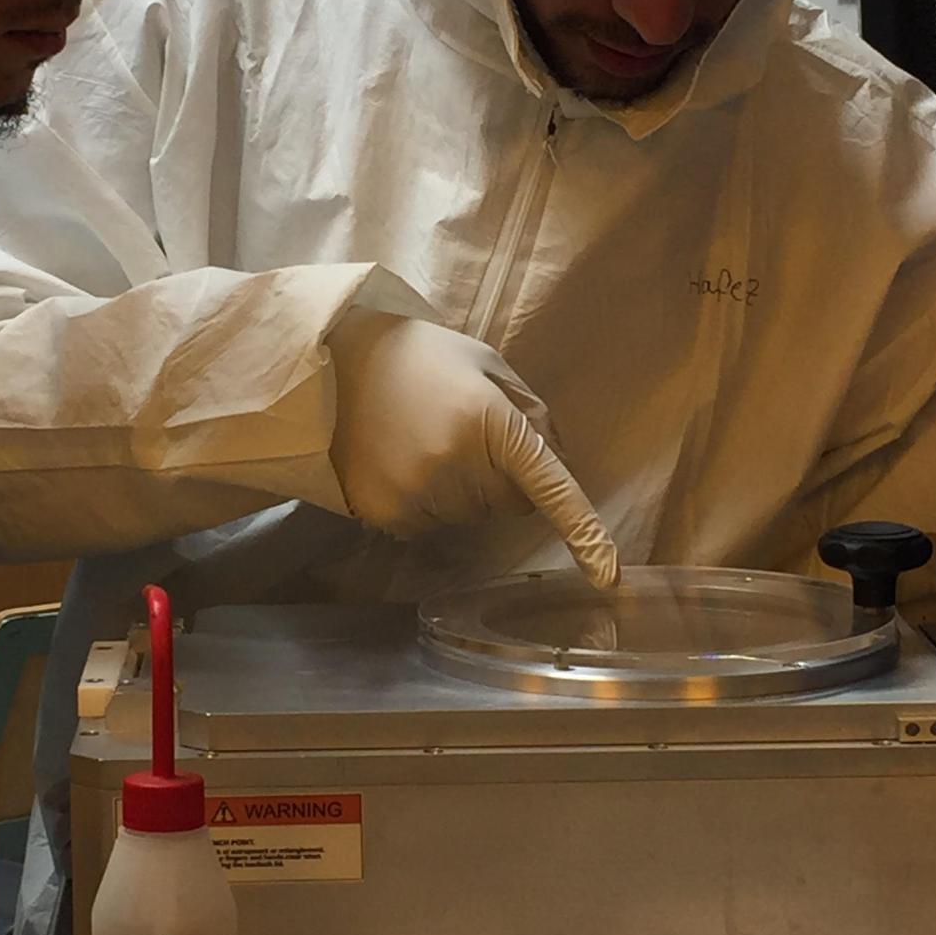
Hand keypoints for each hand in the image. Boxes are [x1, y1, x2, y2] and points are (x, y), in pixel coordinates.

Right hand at [326, 310, 618, 588]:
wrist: (328, 367)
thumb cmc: (418, 358)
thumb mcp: (485, 364)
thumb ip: (530, 411)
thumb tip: (556, 463)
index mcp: (491, 421)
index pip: (549, 485)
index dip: (583, 532)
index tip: (608, 576)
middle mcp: (459, 465)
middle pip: (513, 503)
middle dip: (503, 477)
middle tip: (462, 432)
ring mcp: (421, 496)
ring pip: (472, 516)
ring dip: (462, 489)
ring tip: (422, 441)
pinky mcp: (389, 517)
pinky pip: (431, 526)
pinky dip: (425, 503)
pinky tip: (399, 462)